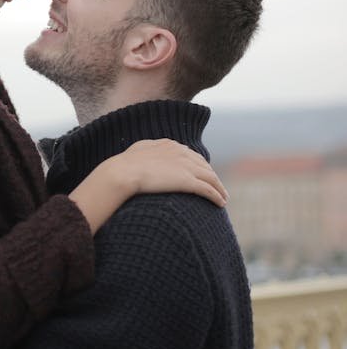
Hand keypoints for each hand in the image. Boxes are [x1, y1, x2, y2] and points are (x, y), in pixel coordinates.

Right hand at [113, 139, 227, 205]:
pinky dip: (217, 196)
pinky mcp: (188, 181)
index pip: (192, 155)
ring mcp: (186, 167)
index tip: (203, 175)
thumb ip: (149, 149)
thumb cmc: (126, 163)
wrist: (124, 172)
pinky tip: (221, 203)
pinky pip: (208, 190)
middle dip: (213, 177)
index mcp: (171, 145)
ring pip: (211, 178)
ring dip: (219, 188)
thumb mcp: (139, 150)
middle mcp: (182, 153)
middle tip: (218, 188)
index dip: (200, 166)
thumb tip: (148, 151)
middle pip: (205, 166)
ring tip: (224, 198)